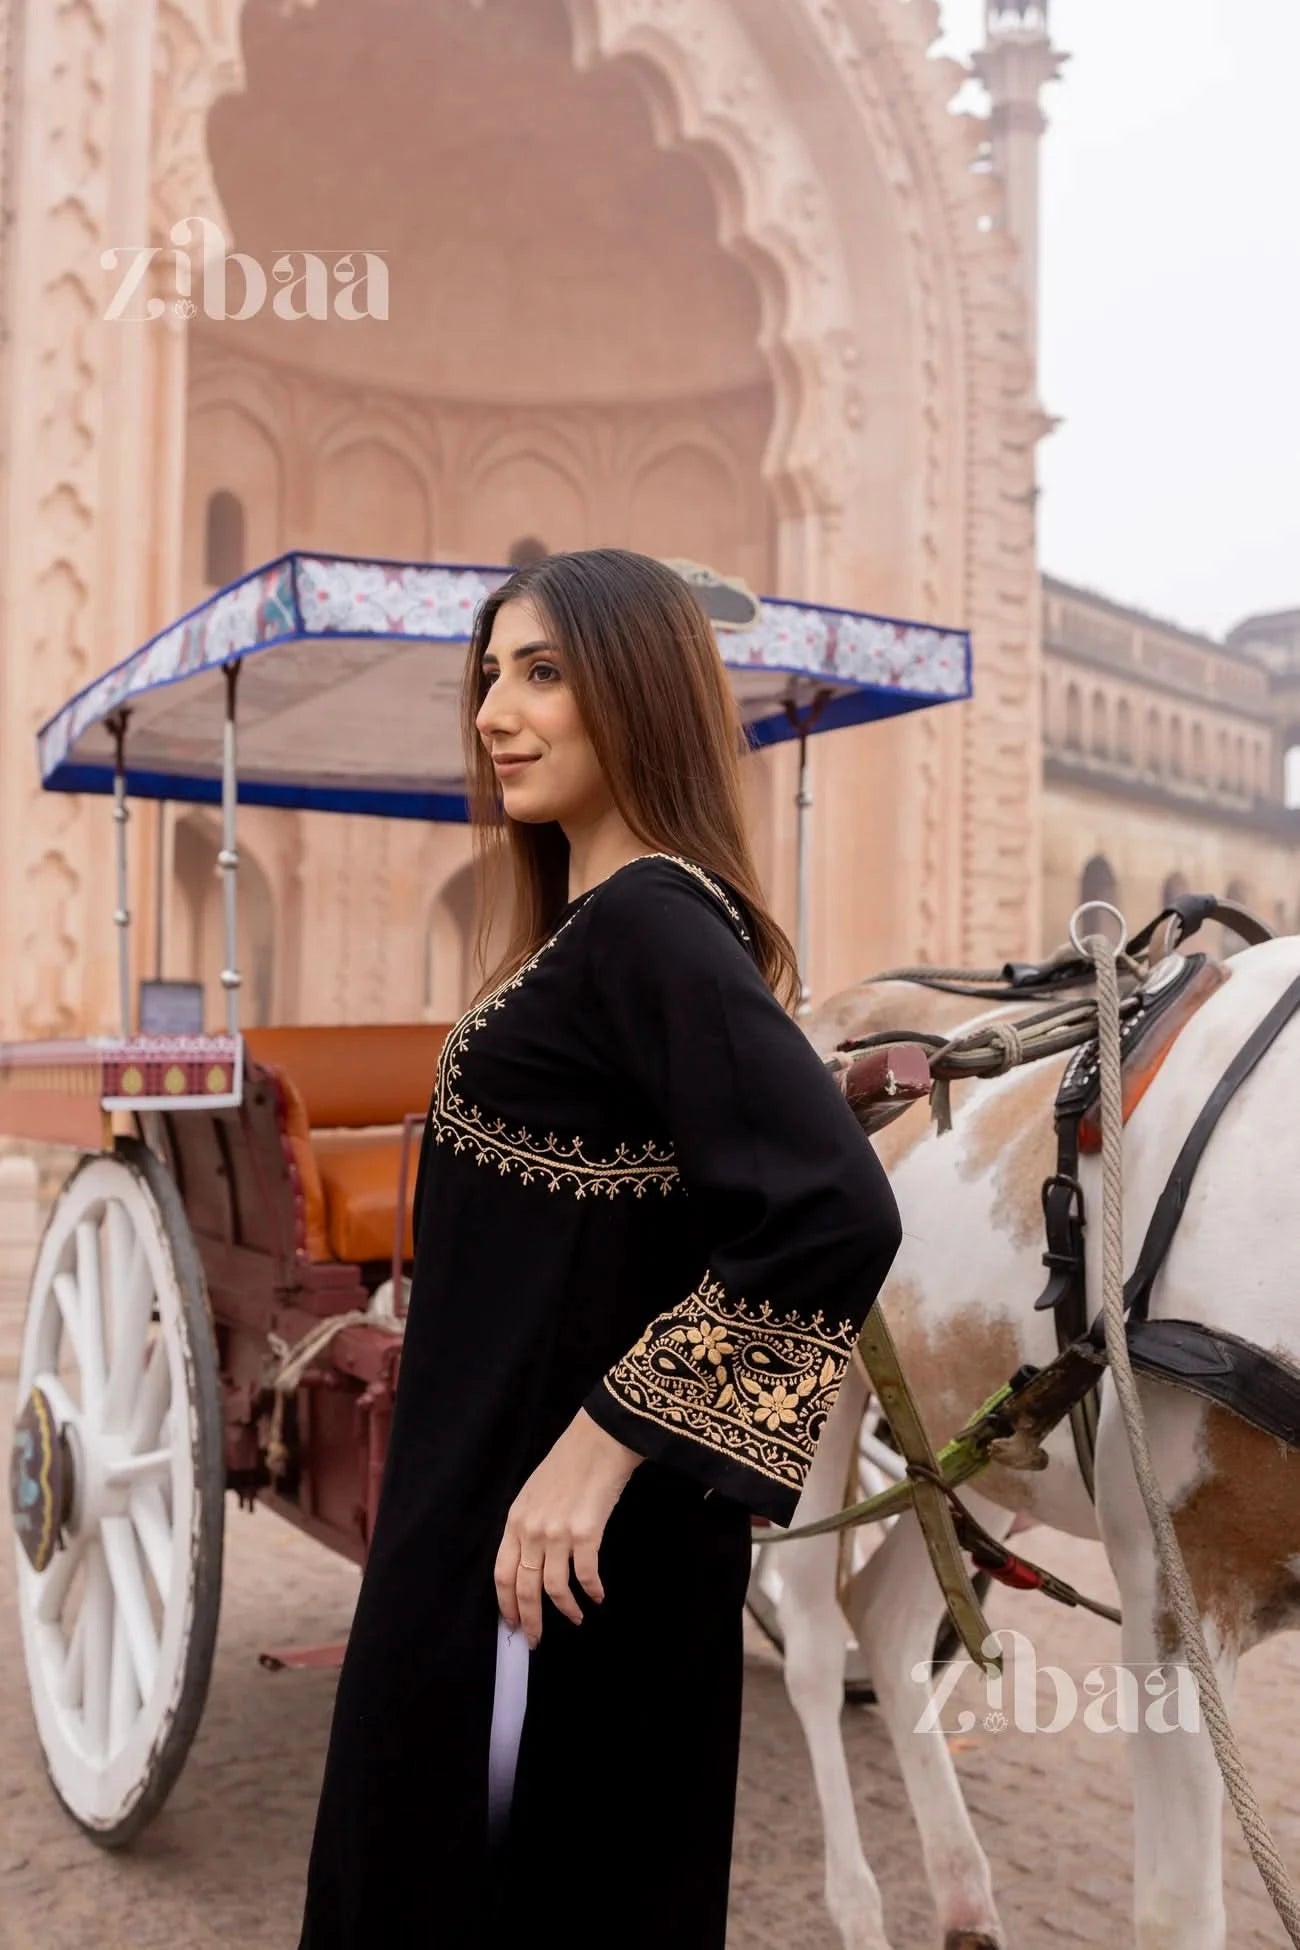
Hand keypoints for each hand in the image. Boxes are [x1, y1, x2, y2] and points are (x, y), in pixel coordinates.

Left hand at [495, 1409, 641, 1647]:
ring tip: (576, 1619)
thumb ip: (528, 1526)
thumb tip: (531, 1563)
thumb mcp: (535, 1493)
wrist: (600, 1440)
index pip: (502, 1574)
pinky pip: (585, 1575)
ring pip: (554, 1588)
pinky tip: (598, 1596)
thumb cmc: (569, 1463)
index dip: (506, 1605)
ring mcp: (557, 1534)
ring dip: (565, 1610)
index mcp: (515, 1520)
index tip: (513, 1625)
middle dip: (530, 1620)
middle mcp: (531, 1530)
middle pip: (524, 1588)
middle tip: (536, 1641)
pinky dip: (592, 1591)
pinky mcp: (585, 1534)